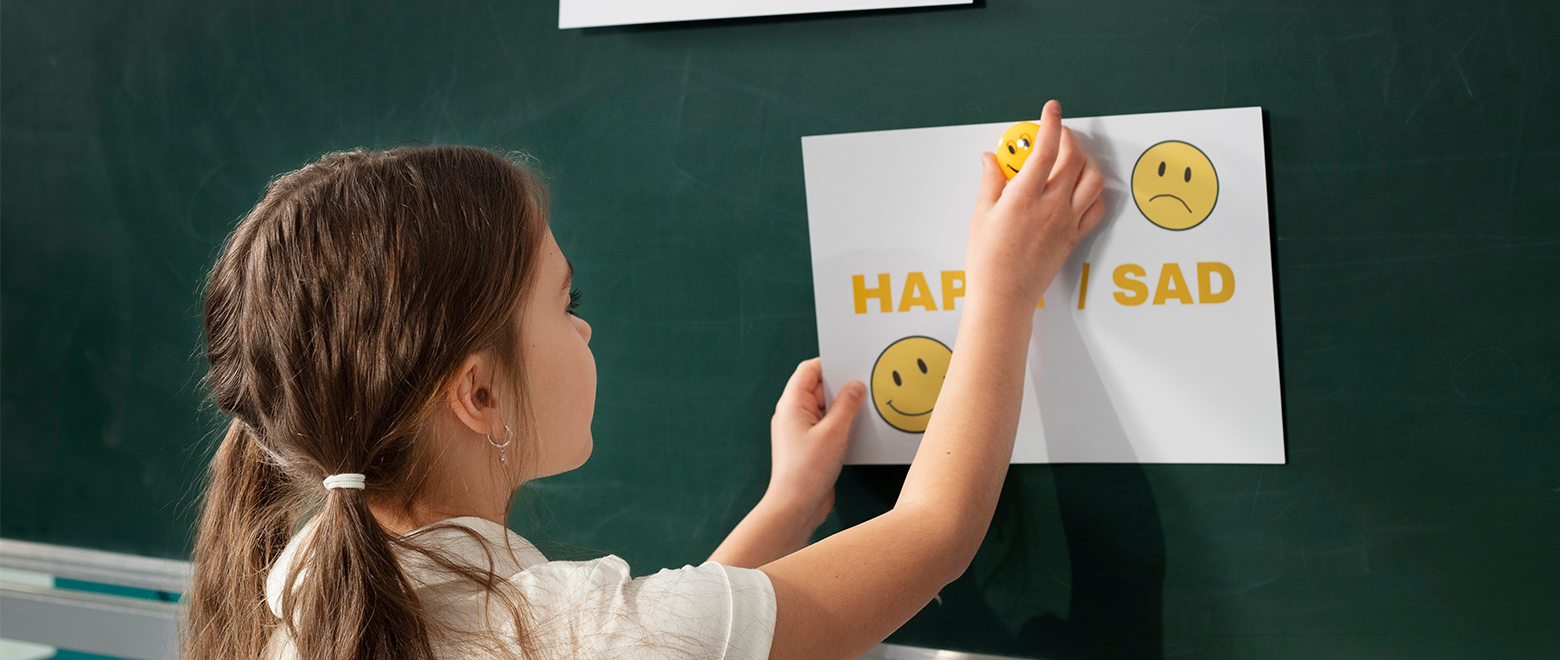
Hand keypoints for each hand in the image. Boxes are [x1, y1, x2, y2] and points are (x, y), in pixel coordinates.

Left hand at [766, 358, 863, 532]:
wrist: (796, 507)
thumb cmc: (807, 470)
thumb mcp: (834, 432)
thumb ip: (847, 405)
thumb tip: (855, 387)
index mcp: (792, 404)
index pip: (809, 370)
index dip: (830, 365)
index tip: (852, 366)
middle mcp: (793, 415)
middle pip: (819, 389)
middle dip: (841, 389)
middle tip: (865, 388)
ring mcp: (800, 431)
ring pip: (825, 410)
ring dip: (844, 410)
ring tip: (864, 411)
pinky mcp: (809, 447)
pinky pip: (827, 427)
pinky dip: (841, 426)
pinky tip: (857, 431)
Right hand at [966, 100, 1105, 311]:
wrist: (1004, 295)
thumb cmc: (989, 260)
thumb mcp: (981, 213)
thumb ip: (991, 180)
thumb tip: (991, 159)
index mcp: (1025, 197)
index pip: (1046, 149)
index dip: (1050, 123)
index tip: (1050, 110)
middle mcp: (1051, 206)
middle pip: (1073, 159)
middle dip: (1068, 138)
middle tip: (1056, 133)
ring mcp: (1067, 222)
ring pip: (1093, 179)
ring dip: (1085, 161)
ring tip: (1071, 157)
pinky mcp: (1075, 236)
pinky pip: (1097, 207)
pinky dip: (1094, 190)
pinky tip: (1080, 187)